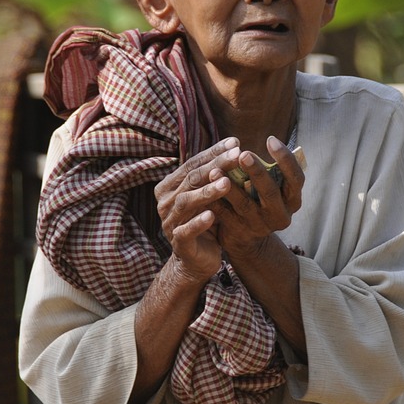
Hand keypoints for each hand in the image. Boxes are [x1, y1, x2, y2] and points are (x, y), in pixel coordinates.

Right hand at [154, 138, 243, 280]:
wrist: (198, 260)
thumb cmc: (207, 221)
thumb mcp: (210, 197)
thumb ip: (215, 177)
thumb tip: (238, 149)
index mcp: (170, 186)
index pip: (192, 164)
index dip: (214, 153)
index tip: (236, 143)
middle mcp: (165, 202)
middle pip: (191, 179)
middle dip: (215, 166)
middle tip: (237, 156)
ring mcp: (169, 222)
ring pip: (185, 202)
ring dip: (206, 192)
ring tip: (227, 183)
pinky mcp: (177, 242)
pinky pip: (185, 231)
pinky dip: (197, 223)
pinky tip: (212, 216)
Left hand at [214, 136, 304, 256]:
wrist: (246, 238)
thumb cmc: (260, 201)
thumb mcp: (272, 189)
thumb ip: (271, 171)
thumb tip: (266, 141)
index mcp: (292, 200)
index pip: (296, 178)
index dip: (285, 159)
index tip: (270, 139)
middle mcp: (280, 215)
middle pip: (270, 192)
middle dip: (257, 172)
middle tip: (243, 154)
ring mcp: (260, 226)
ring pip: (245, 204)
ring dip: (230, 187)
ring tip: (215, 169)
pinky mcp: (240, 232)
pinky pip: (225, 215)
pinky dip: (215, 200)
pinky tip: (204, 187)